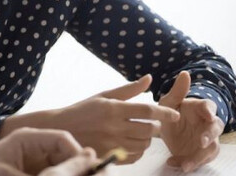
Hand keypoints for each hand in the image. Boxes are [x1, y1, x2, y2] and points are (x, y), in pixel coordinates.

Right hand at [0, 75, 179, 163]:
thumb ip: (128, 90)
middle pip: (149, 130)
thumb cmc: (83, 110)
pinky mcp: (109, 155)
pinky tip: (132, 143)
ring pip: (144, 145)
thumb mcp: (103, 96)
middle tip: (152, 124)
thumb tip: (149, 79)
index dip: (164, 113)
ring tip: (141, 133)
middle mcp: (113, 126)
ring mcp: (111, 143)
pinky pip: (134, 157)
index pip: (146, 111)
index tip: (174, 115)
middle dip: (155, 127)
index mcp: (113, 108)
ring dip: (148, 140)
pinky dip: (138, 151)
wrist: (61, 129)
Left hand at [0, 128, 97, 175]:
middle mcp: (35, 149)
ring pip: (64, 168)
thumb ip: (46, 175)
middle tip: (95, 175)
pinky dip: (60, 175)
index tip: (89, 170)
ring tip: (85, 174)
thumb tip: (75, 167)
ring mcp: (35, 164)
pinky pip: (54, 174)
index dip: (79, 155)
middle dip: (80, 168)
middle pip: (68, 155)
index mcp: (28, 138)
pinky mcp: (34, 175)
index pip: (63, 140)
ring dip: (71, 172)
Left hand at [159, 71, 223, 171]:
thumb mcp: (168, 102)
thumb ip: (177, 91)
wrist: (166, 129)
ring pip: (211, 148)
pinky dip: (189, 163)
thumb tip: (185, 73)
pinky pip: (200, 160)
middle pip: (216, 129)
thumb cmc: (170, 111)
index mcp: (200, 108)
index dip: (209, 110)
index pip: (209, 106)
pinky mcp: (201, 153)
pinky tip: (175, 164)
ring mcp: (206, 139)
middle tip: (201, 141)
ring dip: (200, 157)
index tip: (207, 114)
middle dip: (210, 135)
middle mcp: (207, 124)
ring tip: (186, 164)